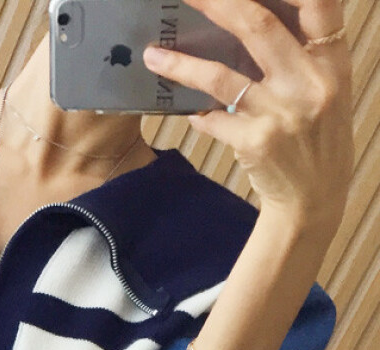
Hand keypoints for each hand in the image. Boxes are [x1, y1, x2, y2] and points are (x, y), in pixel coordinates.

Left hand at [143, 0, 352, 231]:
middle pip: (257, 26)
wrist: (314, 197)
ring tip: (152, 55)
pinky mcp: (255, 143)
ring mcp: (281, 113)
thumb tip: (248, 18)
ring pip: (221, 77)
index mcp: (330, 59)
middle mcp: (309, 81)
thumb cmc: (315, 136)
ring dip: (181, 65)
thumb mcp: (325, 87)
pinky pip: (212, 119)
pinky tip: (180, 107)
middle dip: (216, 3)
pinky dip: (194, 112)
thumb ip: (300, 52)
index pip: (318, 2)